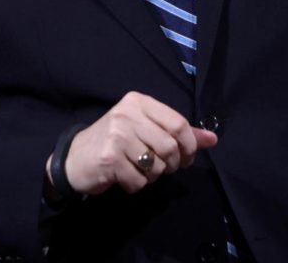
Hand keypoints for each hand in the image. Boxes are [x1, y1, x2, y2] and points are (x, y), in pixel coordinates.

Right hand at [48, 91, 217, 195]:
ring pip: (156, 165)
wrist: (75, 157)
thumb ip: (178, 133)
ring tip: (139, 170)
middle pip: (170, 146)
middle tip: (163, 168)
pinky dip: (136, 185)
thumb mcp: (146, 129)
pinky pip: (139, 181)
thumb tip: (212, 139)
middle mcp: (127, 114)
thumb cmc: (115, 141)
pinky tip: (124, 177)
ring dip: (153, 176)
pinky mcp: (109, 158)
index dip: (190, 145)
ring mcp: (117, 135)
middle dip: (172, 165)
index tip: (186, 158)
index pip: (178, 123)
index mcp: (138, 102)